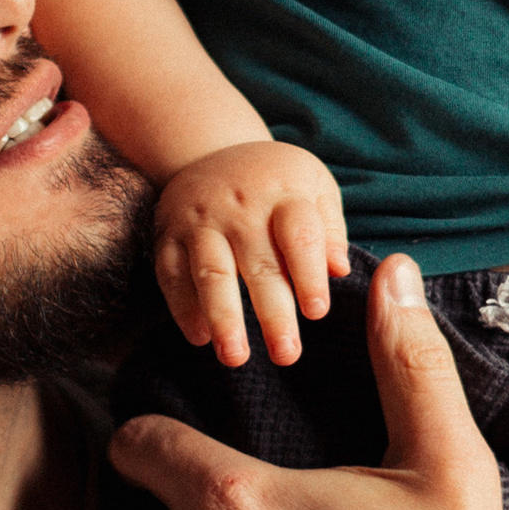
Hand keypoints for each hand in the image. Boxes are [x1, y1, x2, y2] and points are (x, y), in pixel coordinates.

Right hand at [154, 140, 349, 366]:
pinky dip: (182, 308)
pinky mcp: (168, 235)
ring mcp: (201, 221)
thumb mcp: (314, 186)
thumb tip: (339, 270)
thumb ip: (330, 229)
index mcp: (284, 193)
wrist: (211, 151)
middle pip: (258, 264)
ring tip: (235, 358)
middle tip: (287, 355)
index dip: (308, 274)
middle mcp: (240, 207)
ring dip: (223, 318)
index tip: (317, 312)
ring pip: (210, 273)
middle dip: (272, 313)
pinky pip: (171, 274)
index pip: (299, 236)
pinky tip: (200, 338)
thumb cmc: (276, 183)